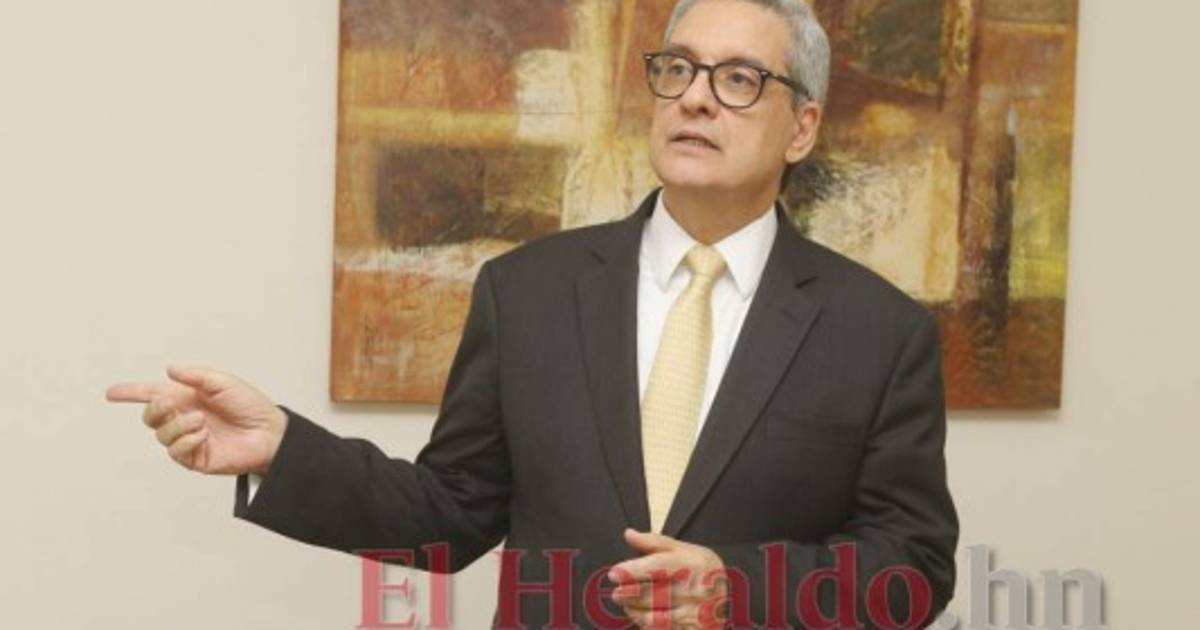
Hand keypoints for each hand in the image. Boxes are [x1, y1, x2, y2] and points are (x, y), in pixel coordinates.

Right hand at [106, 365, 286, 475]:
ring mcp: (188, 439)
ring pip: (161, 434)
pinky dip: (186, 441)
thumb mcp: (224, 383)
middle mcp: (184, 418)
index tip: (111, 393)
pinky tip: (203, 435)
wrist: (269, 433)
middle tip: (171, 404)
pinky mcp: (194, 458)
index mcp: (188, 398)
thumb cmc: (250, 406)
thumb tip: (168, 370)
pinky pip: (175, 451)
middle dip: (154, 408)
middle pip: (150, 416)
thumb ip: (196, 376)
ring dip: (178, 425)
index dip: (131, 393)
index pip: (153, 395)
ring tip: (201, 421)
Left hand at [609, 528, 729, 628]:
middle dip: (628, 594)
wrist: (731, 598)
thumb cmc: (705, 571)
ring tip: (626, 604)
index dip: (630, 572)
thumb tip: (629, 534)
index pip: (654, 569)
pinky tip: (641, 617)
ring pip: (654, 616)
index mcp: (690, 565)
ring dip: (634, 611)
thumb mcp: (685, 550)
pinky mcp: (690, 629)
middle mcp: (693, 590)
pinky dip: (647, 624)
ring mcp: (693, 613)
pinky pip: (662, 629)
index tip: (614, 574)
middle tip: (616, 593)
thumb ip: (655, 542)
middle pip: (651, 594)